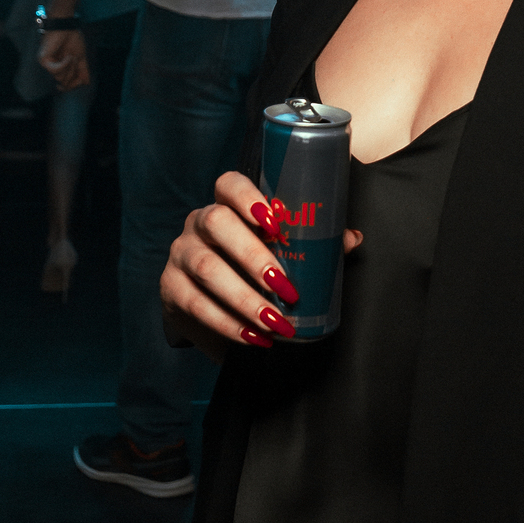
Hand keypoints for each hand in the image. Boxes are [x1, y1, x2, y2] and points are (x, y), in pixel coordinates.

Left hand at [38, 28, 89, 92]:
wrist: (66, 27)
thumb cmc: (73, 39)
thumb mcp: (81, 58)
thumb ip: (83, 71)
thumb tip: (86, 83)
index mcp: (62, 68)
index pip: (66, 85)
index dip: (74, 85)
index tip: (80, 80)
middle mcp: (53, 68)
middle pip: (64, 83)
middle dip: (73, 73)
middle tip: (74, 59)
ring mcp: (47, 64)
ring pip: (60, 78)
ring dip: (69, 67)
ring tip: (70, 55)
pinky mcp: (43, 60)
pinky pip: (54, 71)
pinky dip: (63, 65)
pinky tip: (67, 56)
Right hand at [159, 169, 361, 361]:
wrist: (209, 308)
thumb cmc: (251, 270)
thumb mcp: (280, 253)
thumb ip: (312, 243)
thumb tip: (352, 238)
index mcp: (227, 205)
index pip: (229, 184)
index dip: (249, 197)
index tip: (277, 222)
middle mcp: (198, 223)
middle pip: (216, 222)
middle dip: (255, 256)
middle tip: (287, 288)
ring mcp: (181, 254)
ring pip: (207, 268)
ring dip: (246, 299)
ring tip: (278, 324)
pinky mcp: (171, 289)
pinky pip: (196, 304)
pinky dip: (229, 324)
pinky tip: (255, 338)